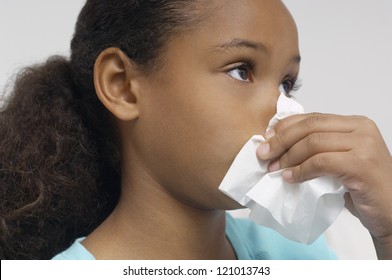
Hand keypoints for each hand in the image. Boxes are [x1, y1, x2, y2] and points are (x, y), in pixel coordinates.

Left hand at [256, 113, 391, 258]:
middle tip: (263, 154)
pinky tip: (289, 178)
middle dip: (281, 140)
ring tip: (274, 168)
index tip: (266, 139)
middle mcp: (361, 128)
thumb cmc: (363, 187)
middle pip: (310, 126)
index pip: (312, 117)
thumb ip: (319, 148)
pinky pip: (321, 162)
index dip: (285, 127)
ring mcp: (364, 145)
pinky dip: (300, 170)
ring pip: (313, 142)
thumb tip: (278, 144)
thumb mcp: (339, 159)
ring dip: (288, 157)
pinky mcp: (361, 164)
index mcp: (355, 123)